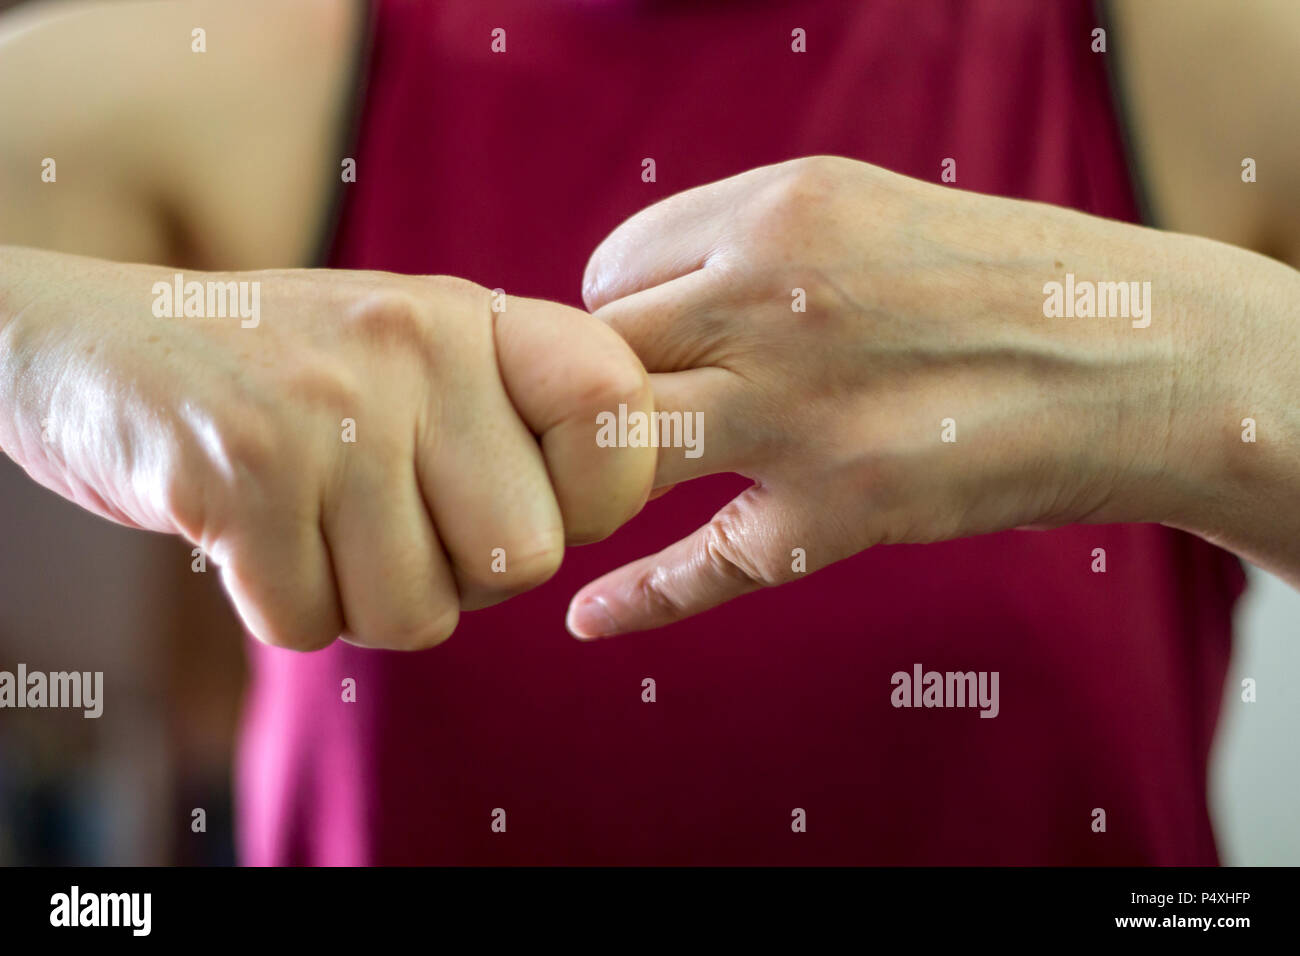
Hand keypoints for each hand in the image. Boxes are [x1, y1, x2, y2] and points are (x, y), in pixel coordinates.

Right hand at [0, 249, 653, 649]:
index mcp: (472, 316)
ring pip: (419, 614)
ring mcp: (326, 410)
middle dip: (463, 575)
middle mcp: (412, 346)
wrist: (96, 344)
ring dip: (364, 597)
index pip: (615, 412)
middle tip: (391, 524)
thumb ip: (517, 411)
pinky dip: (284, 605)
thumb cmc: (290, 373)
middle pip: (525, 556)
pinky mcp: (241, 477)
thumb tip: (621, 500)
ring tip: (314, 521)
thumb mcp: (414, 349)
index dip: (600, 493)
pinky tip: (254, 535)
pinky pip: (312, 624)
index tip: (534, 497)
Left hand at [567, 156, 1215, 636]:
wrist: (1132, 359)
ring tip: (586, 495)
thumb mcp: (856, 208)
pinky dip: (634, 600)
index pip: (610, 270)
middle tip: (596, 424)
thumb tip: (621, 306)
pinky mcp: (835, 516)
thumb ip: (740, 244)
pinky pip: (699, 568)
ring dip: (583, 480)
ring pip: (616, 450)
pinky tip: (587, 616)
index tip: (647, 346)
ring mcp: (799, 418)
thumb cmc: (990, 279)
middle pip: (592, 358)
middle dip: (577, 395)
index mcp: (777, 214)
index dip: (615, 315)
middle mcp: (773, 306)